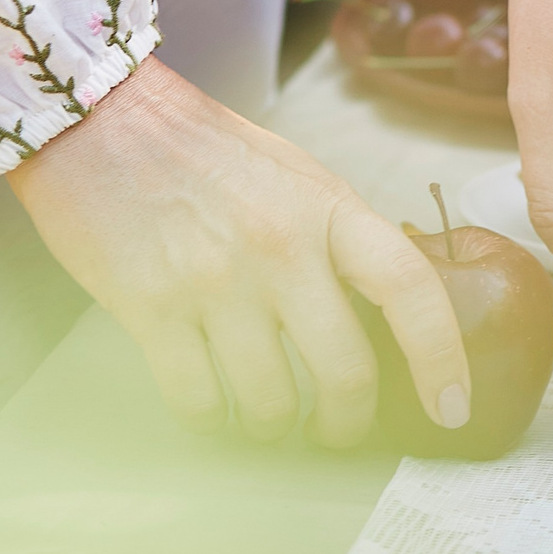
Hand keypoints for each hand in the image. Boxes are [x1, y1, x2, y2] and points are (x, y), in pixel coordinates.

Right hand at [8, 57, 468, 444]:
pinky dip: (211, 422)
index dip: (441, 356)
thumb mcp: (298, 177)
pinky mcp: (150, 308)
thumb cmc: (206, 151)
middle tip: (338, 432)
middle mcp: (281, 247)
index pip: (410, 288)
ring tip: (266, 421)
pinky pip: (197, 400)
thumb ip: (341, 239)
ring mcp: (215, 281)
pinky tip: (213, 411)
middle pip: (345, 370)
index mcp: (329, 209)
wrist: (100, 121)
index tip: (452, 406)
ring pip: (269, 401)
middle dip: (347, 423)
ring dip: (273, 429)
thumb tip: (384, 310)